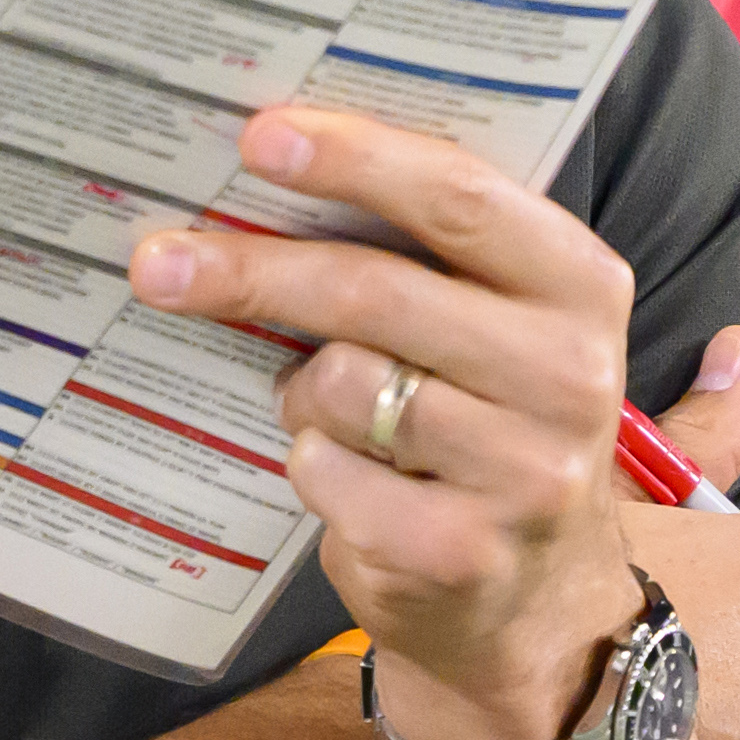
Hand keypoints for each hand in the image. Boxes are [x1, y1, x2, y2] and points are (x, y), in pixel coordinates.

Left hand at [129, 106, 646, 739]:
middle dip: (253, 271)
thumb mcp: (498, 325)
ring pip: (341, 383)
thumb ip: (426, 252)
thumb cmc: (489, 424)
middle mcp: (570, 375)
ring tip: (328, 411)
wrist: (538, 601)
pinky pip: (325, 471)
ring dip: (301, 393)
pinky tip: (350, 481)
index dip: (354, 159)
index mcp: (580, 287)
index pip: (462, 197)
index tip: (259, 137)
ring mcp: (523, 472)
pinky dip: (312, 467)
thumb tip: (272, 163)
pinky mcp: (459, 551)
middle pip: (375, 291)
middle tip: (159, 261)